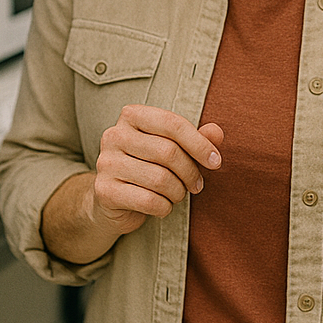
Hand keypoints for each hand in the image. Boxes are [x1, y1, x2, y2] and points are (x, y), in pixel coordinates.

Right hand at [88, 104, 223, 235]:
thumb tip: (217, 132)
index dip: (199, 144)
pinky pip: (148, 200)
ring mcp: (106, 162)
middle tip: (197, 185)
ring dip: (178, 192)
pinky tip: (163, 206)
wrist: (113, 200)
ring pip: (160, 179)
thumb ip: (196, 139)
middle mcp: (114, 135)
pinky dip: (164, 207)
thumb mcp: (173, 149)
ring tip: (179, 194)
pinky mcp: (104, 190)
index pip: (173, 124)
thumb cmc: (149, 167)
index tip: (216, 161)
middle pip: (168, 152)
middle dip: (190, 172)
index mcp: (132, 115)